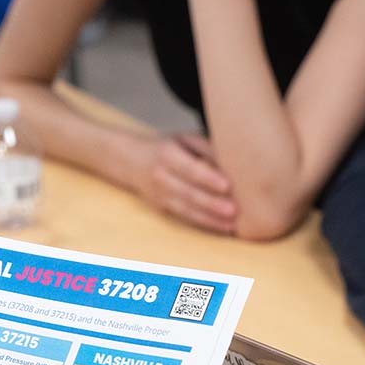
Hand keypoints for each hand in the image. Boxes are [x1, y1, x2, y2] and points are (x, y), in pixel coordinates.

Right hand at [116, 132, 237, 233]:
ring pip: (187, 209)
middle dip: (211, 203)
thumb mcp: (184, 138)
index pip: (190, 169)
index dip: (208, 178)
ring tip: (230, 224)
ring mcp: (160, 195)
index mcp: (168, 155)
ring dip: (210, 218)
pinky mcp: (161, 208)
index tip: (227, 185)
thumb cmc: (165, 147)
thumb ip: (207, 148)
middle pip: (189, 193)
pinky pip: (185, 216)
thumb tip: (234, 161)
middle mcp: (161, 177)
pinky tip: (220, 226)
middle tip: (233, 210)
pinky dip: (204, 222)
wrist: (130, 161)